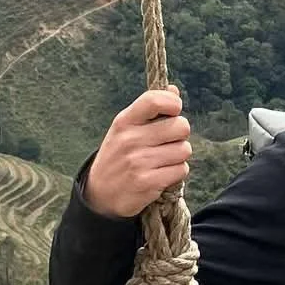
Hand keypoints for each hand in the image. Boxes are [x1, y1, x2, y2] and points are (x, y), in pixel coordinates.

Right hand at [84, 88, 191, 217]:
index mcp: (124, 121)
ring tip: (162, 160)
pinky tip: (162, 174)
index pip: (155, 100)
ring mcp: (138, 161)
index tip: (173, 111)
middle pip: (181, 126)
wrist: (100, 194)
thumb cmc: (118, 156)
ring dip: (178, 156)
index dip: (173, 103)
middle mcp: (130, 139)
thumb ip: (150, 109)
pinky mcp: (147, 182)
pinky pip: (181, 170)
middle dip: (180, 135)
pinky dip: (176, 172)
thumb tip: (174, 90)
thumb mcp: (126, 129)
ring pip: (184, 150)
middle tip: (168, 143)